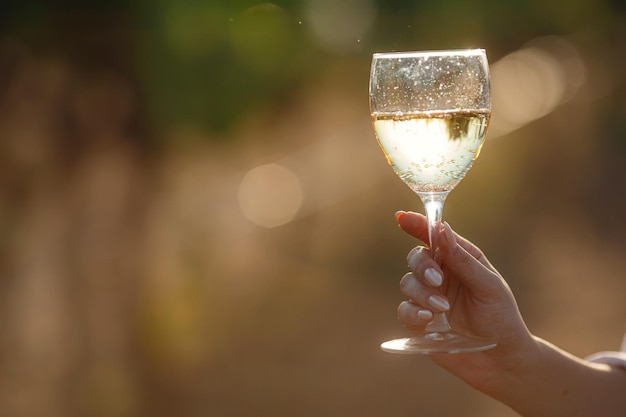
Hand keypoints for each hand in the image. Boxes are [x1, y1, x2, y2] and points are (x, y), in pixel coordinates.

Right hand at [395, 211, 534, 390]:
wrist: (502, 361)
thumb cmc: (502, 319)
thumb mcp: (488, 286)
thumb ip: (463, 259)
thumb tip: (442, 229)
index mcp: (459, 260)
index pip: (434, 237)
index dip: (417, 225)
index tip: (402, 218)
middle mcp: (441, 276)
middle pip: (416, 258)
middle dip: (423, 266)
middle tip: (438, 281)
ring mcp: (428, 299)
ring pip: (408, 283)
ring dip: (422, 293)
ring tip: (443, 308)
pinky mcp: (419, 322)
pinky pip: (404, 310)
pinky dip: (413, 311)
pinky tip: (428, 318)